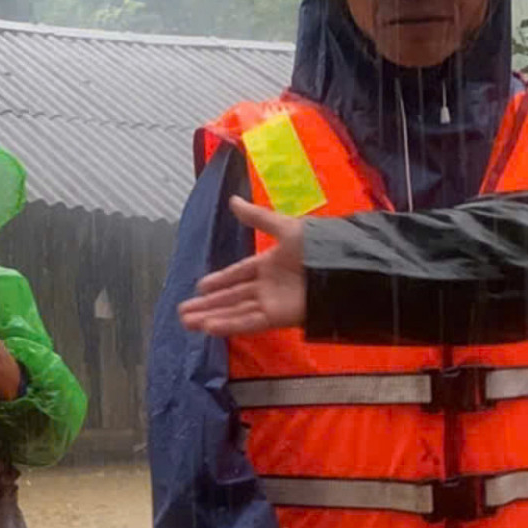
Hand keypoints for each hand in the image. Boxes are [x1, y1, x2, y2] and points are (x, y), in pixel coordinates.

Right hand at [175, 197, 306, 337]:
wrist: (343, 268)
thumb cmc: (318, 245)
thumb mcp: (285, 227)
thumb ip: (257, 218)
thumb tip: (232, 201)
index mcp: (270, 263)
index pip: (238, 274)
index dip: (219, 281)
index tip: (200, 288)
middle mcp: (268, 285)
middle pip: (232, 296)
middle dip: (208, 304)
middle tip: (183, 311)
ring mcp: (273, 302)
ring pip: (236, 311)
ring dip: (212, 317)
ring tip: (187, 322)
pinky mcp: (279, 317)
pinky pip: (249, 322)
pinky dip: (230, 325)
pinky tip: (209, 327)